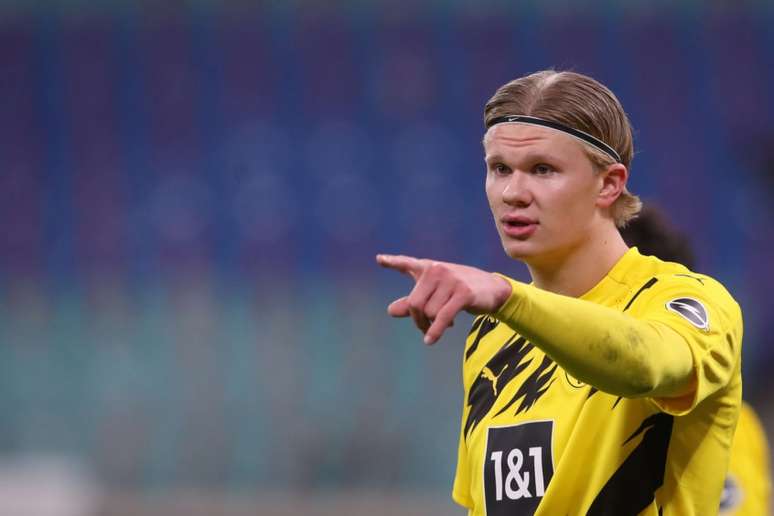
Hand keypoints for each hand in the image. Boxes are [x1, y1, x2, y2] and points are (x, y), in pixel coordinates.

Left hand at [376, 254, 512, 344]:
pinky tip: (430, 341)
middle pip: (414, 304)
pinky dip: (435, 331)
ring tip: (443, 324)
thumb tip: (391, 311)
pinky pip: (443, 317)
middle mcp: (437, 270)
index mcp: (429, 267)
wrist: (492, 289)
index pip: (407, 263)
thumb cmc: (460, 290)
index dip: (393, 262)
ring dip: (432, 325)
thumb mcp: (435, 294)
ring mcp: (450, 280)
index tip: (379, 259)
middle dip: (417, 320)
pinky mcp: (463, 293)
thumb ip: (414, 301)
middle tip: (424, 328)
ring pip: (429, 313)